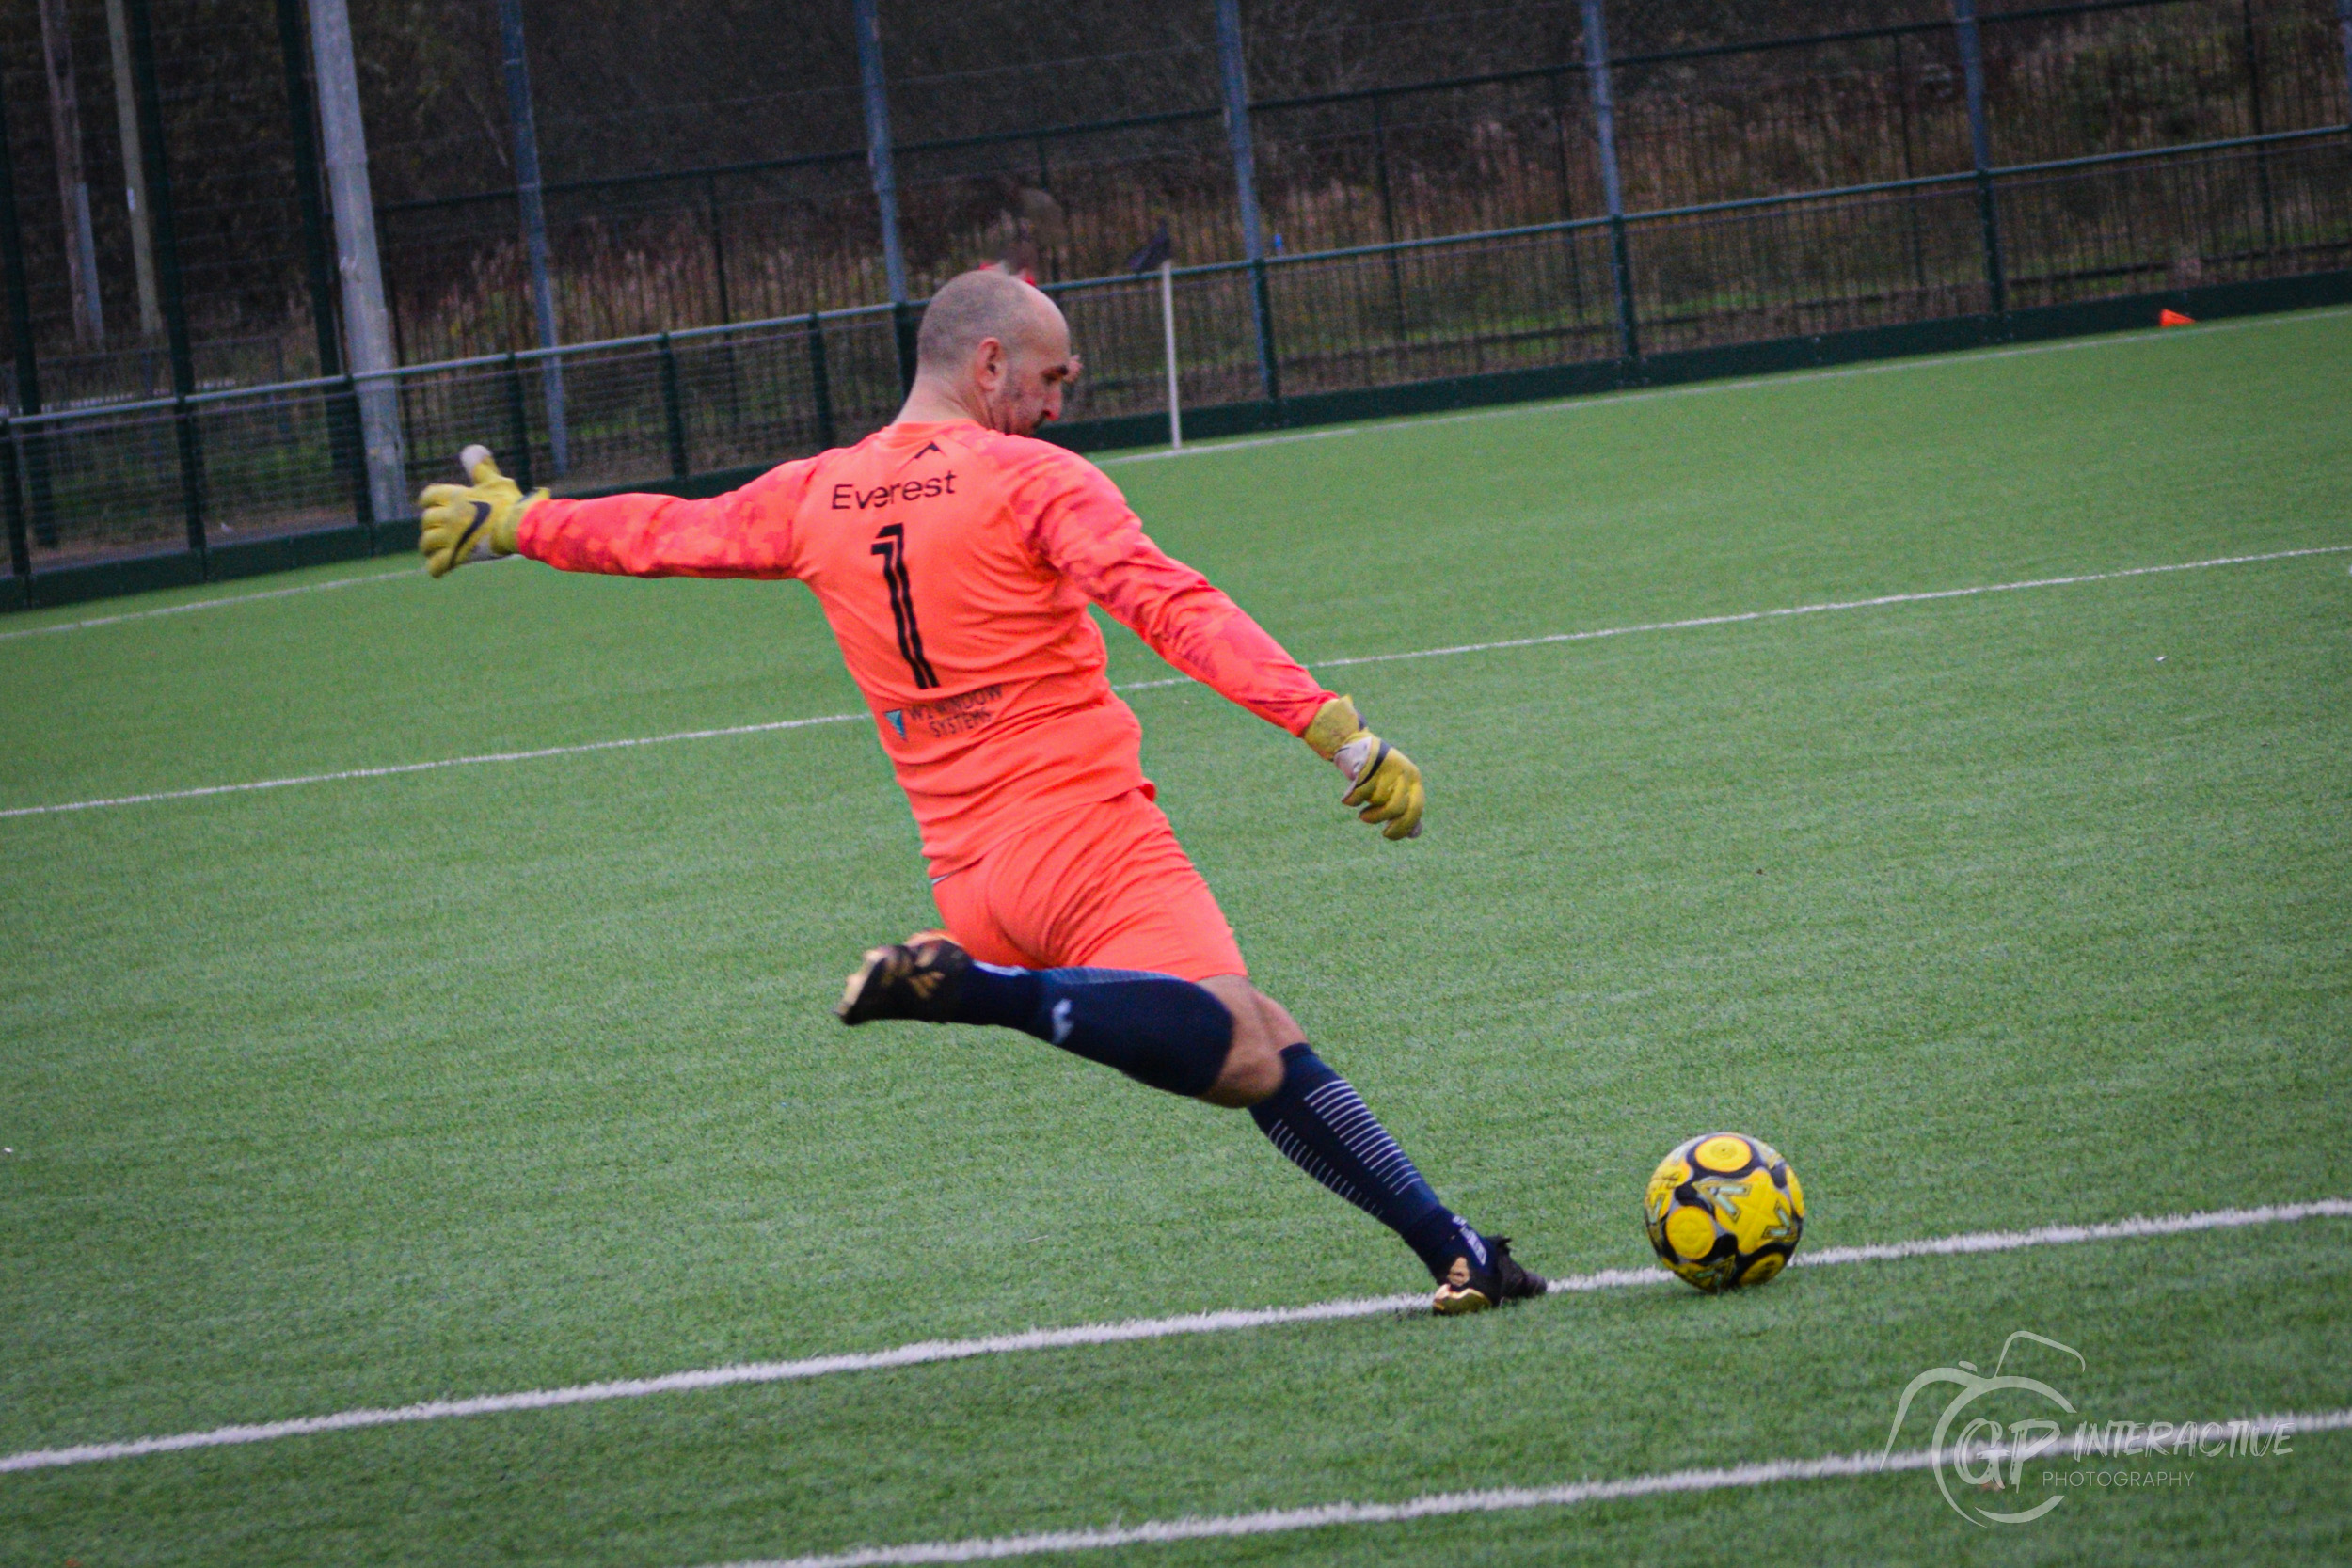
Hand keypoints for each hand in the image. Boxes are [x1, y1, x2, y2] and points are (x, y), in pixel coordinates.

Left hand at [416, 444, 544, 577]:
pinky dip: (435, 568)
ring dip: (429, 547)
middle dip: (430, 525)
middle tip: (436, 530)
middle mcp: (448, 516)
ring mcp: (451, 537)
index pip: (429, 496)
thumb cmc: (511, 504)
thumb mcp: (497, 481)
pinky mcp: (457, 556)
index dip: (427, 500)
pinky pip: (435, 565)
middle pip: (426, 520)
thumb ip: (481, 467)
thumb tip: (471, 448)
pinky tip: (439, 569)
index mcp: (456, 497)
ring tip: (434, 551)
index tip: (428, 504)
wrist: (519, 527)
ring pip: (426, 542)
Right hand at [1302, 694, 1424, 839]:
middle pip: (1396, 807)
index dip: (1403, 826)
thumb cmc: (1379, 774)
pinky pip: (1360, 792)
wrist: (1359, 745)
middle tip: (1366, 820)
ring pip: (1378, 800)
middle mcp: (1403, 772)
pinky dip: (1352, 800)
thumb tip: (1415, 834)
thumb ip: (1406, 809)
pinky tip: (1348, 799)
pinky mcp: (1368, 763)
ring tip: (1361, 809)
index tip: (1387, 834)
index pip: (1416, 808)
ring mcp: (1386, 767)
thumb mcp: (1397, 789)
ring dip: (1366, 808)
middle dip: (1380, 819)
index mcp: (1414, 779)